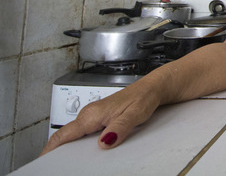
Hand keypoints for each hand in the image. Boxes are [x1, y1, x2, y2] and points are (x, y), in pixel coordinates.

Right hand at [41, 83, 159, 154]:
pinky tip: (90, 151)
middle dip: (62, 152)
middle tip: (63, 167)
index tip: (44, 161)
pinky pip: (86, 132)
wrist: (152, 88)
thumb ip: (119, 128)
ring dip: (73, 148)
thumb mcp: (135, 114)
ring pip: (77, 135)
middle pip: (68, 136)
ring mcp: (94, 116)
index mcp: (93, 114)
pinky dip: (83, 143)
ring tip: (75, 163)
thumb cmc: (143, 97)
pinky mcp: (100, 118)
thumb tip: (104, 142)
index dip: (51, 148)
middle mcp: (90, 114)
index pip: (64, 133)